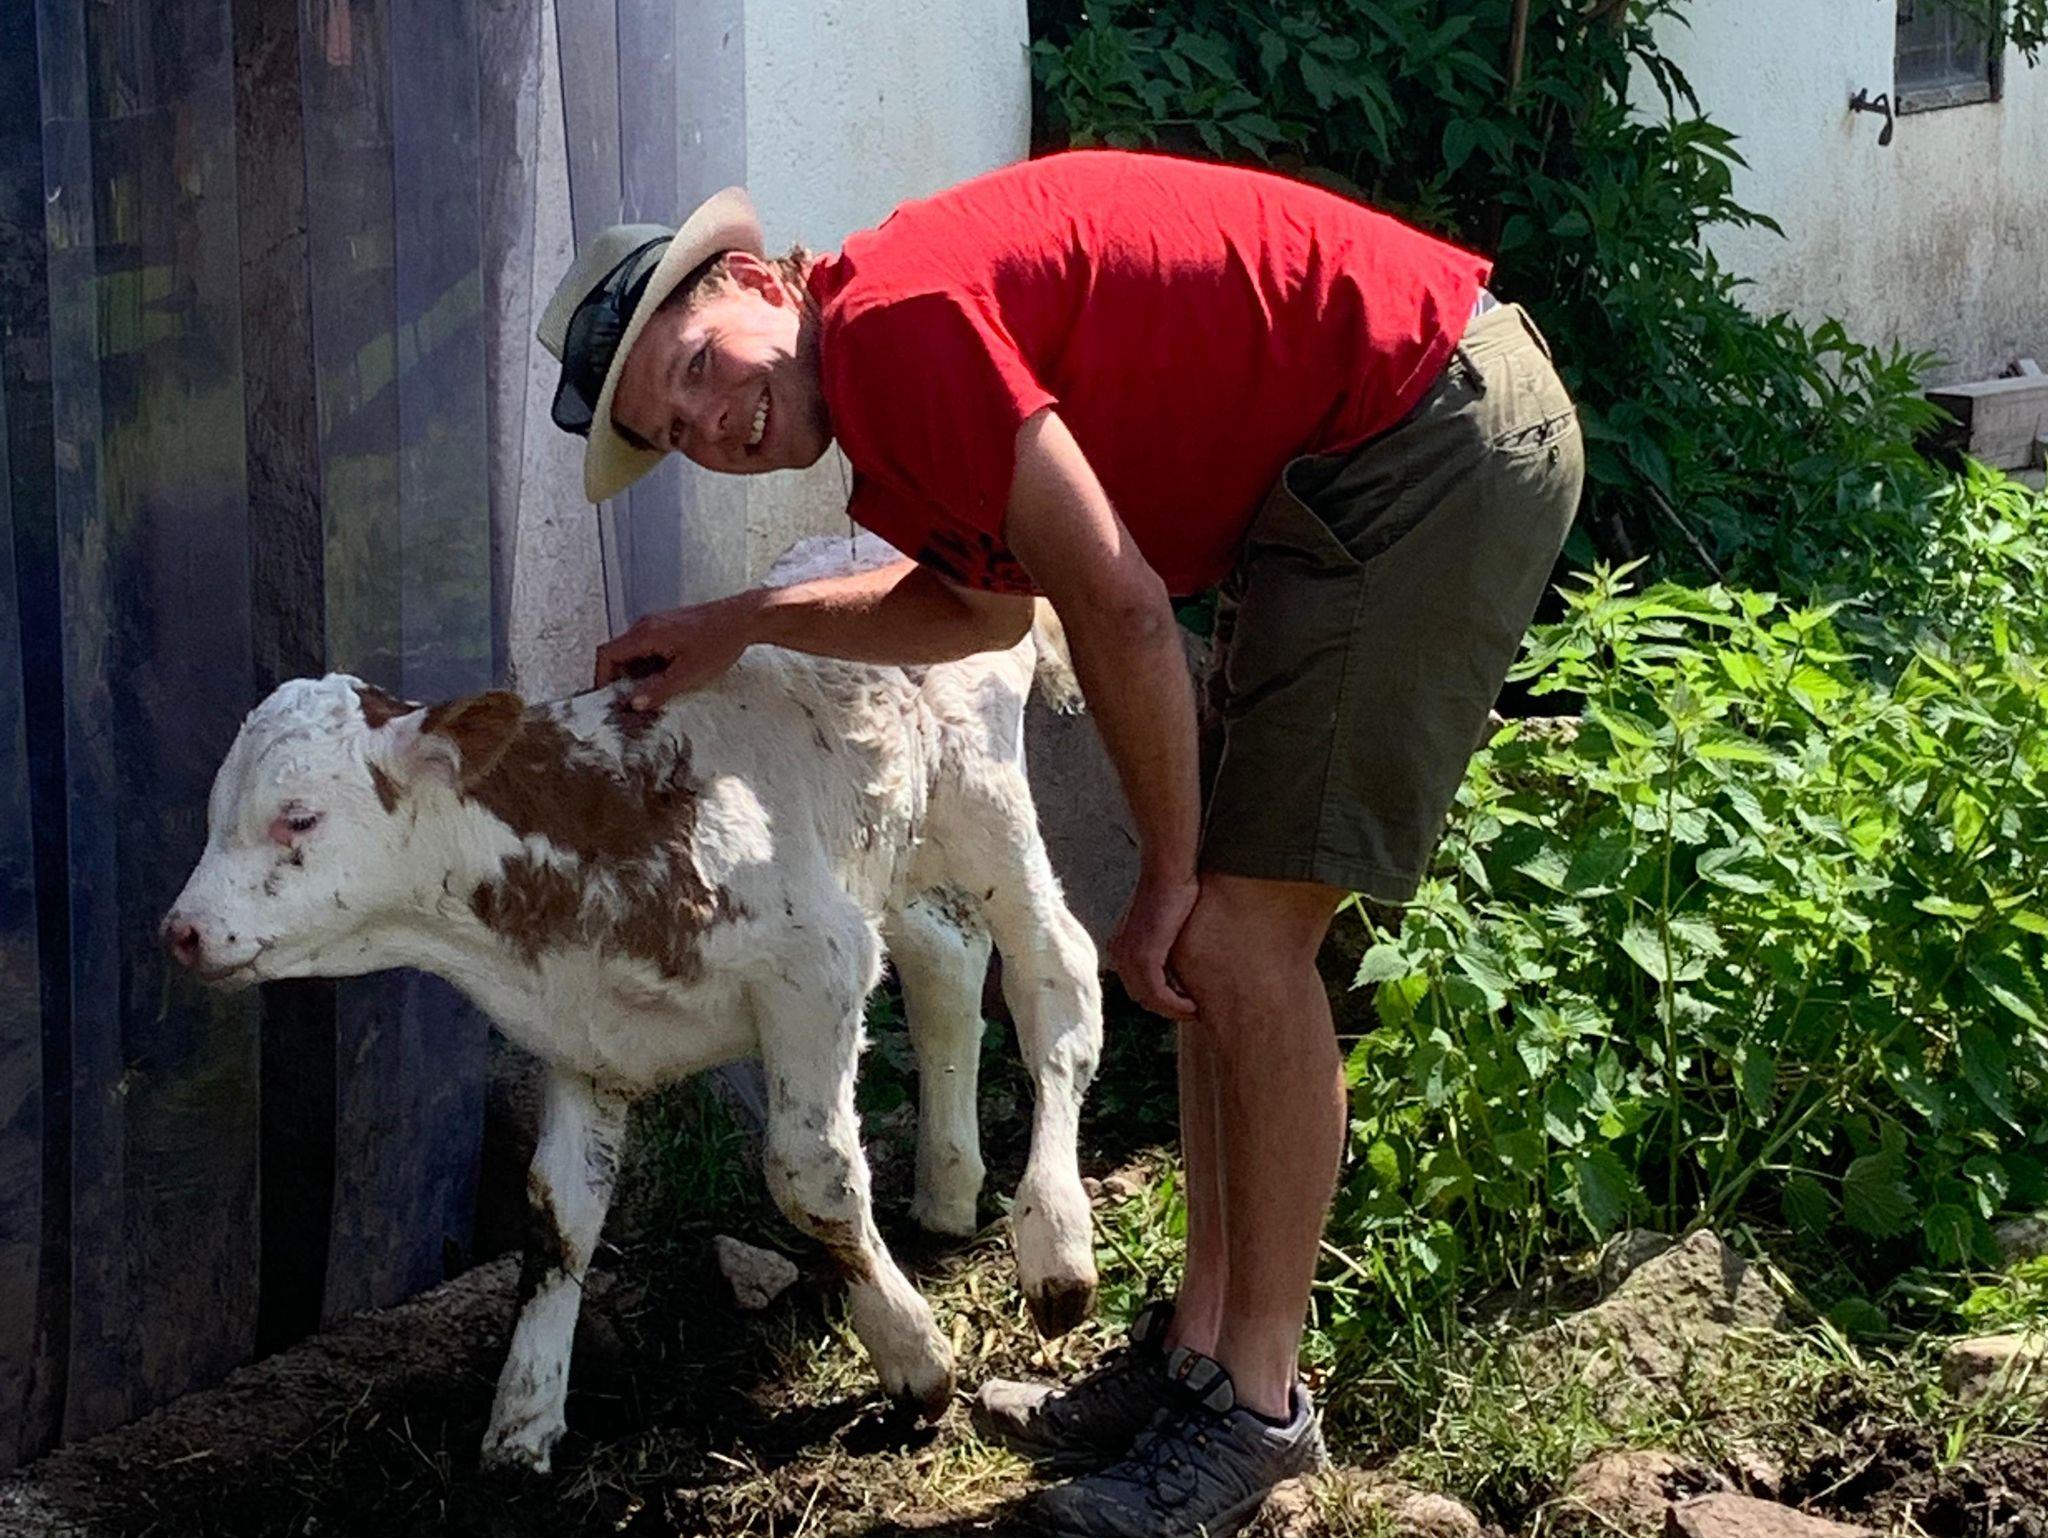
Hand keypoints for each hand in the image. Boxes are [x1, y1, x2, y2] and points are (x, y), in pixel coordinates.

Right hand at [592, 599, 750, 710]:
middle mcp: (646, 625)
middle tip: (633, 701)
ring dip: (637, 673)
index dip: (601, 678)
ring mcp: (656, 624)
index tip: (607, 698)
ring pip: (633, 652)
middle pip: (617, 654)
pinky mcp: (668, 626)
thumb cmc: (719, 641)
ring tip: (653, 692)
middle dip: (621, 679)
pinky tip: (667, 678)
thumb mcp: (688, 673)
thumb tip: (634, 704)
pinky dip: (649, 664)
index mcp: (645, 634)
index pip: (607, 655)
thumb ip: (658, 690)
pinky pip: (647, 647)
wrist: (744, 618)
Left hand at [1108, 872, 1199, 1020]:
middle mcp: (1118, 954)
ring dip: (1173, 1010)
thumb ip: (1161, 942)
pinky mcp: (1145, 957)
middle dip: (1166, 1008)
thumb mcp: (1160, 922)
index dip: (1158, 998)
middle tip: (1191, 1011)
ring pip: (1150, 1000)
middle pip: (1141, 996)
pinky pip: (1159, 994)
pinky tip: (1193, 1005)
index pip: (1136, 985)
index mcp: (1119, 947)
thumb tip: (1175, 959)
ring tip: (1195, 1011)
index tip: (1182, 1003)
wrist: (1168, 872)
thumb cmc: (1171, 890)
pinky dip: (1177, 1004)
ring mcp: (1129, 957)